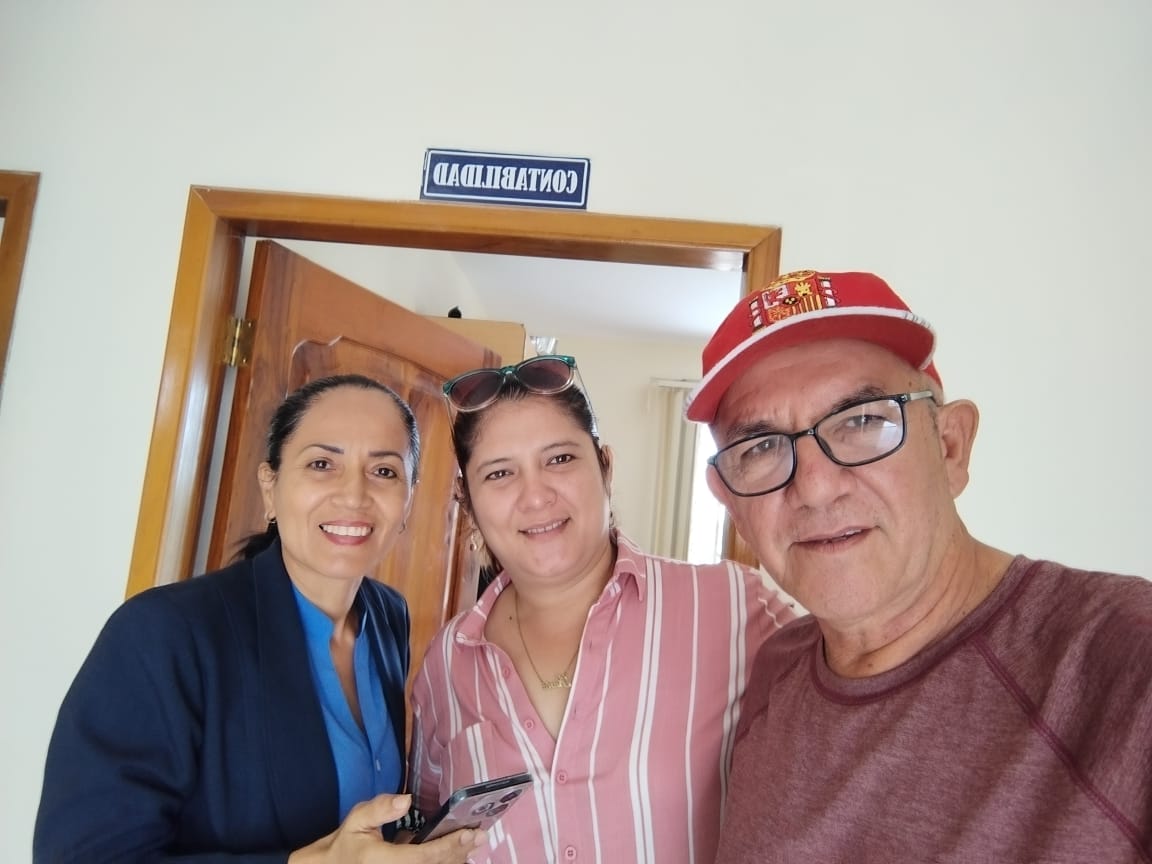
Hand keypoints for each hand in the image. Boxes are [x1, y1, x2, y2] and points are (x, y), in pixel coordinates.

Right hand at [288, 793, 486, 862]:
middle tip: (479, 835)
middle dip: (460, 852)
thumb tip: (406, 800)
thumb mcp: (357, 820)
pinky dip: (443, 861)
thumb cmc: (348, 844)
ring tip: (471, 842)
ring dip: (455, 858)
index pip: (424, 857)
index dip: (450, 845)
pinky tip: (455, 850)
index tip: (470, 833)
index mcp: (384, 861)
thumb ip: (380, 809)